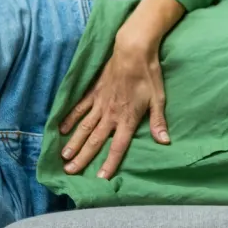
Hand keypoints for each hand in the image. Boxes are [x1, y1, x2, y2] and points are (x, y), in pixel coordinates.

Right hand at [58, 42, 168, 178]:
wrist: (133, 50)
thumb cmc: (149, 74)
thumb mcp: (159, 99)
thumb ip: (158, 122)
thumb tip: (165, 141)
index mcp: (128, 118)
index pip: (118, 146)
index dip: (110, 163)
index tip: (100, 178)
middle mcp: (111, 114)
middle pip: (95, 140)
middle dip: (83, 157)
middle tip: (70, 172)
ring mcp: (100, 103)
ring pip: (84, 127)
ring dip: (74, 143)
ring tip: (63, 157)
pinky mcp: (93, 91)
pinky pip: (79, 108)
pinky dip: (70, 119)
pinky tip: (62, 129)